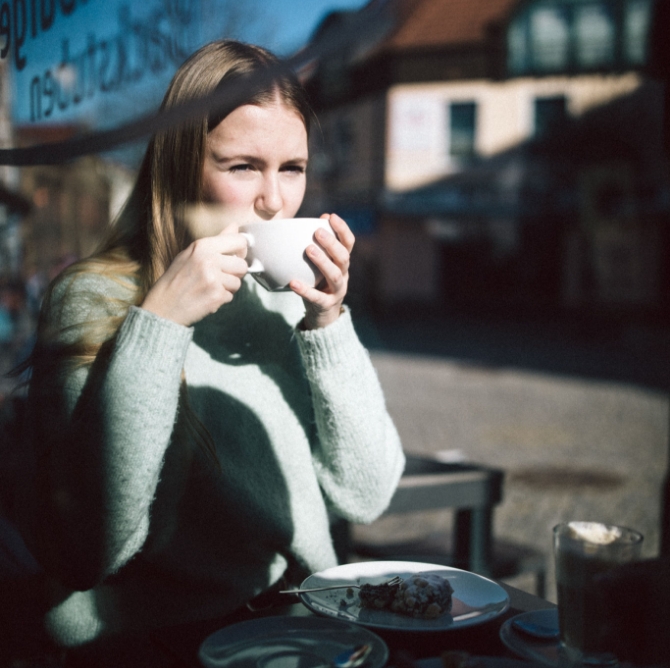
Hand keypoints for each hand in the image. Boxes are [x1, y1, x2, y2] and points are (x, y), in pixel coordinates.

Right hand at [141, 230, 248, 326]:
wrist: (163, 306)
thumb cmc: (176, 279)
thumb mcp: (191, 253)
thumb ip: (216, 241)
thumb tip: (235, 226)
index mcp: (202, 245)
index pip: (239, 241)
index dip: (241, 250)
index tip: (236, 256)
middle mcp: (209, 260)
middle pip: (242, 265)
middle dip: (235, 273)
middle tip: (219, 277)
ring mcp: (213, 278)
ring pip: (238, 282)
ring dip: (227, 288)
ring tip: (210, 288)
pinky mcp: (216, 296)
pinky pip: (230, 296)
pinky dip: (221, 299)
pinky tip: (206, 297)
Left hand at [290, 213, 354, 329]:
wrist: (323, 316)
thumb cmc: (318, 283)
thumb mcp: (320, 265)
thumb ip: (318, 246)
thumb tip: (313, 222)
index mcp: (342, 263)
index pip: (348, 244)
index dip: (342, 230)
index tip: (331, 217)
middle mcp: (343, 275)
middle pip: (343, 258)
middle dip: (332, 244)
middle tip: (318, 232)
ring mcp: (336, 291)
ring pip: (335, 276)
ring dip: (323, 261)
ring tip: (309, 250)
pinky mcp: (326, 305)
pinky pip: (316, 297)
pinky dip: (305, 290)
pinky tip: (293, 283)